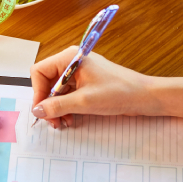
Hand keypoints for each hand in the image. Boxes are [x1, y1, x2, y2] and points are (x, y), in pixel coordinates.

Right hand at [30, 47, 182, 127]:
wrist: (145, 97)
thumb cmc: (119, 92)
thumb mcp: (84, 102)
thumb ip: (57, 106)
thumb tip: (37, 110)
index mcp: (70, 58)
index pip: (39, 72)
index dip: (38, 92)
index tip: (42, 110)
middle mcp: (72, 62)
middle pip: (47, 82)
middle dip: (47, 103)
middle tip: (53, 121)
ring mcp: (80, 72)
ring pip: (57, 91)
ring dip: (57, 108)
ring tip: (62, 123)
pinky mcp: (87, 83)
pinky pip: (68, 94)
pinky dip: (66, 107)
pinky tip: (71, 119)